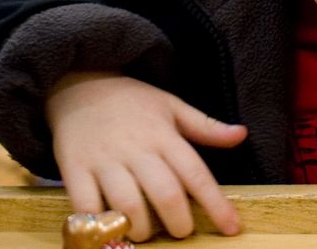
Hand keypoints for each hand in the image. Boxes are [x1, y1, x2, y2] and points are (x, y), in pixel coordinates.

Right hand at [45, 72, 246, 241]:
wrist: (77, 83)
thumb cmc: (129, 100)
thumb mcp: (170, 105)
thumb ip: (205, 126)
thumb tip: (241, 135)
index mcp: (162, 135)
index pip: (195, 173)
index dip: (216, 204)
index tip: (231, 228)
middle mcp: (135, 149)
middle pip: (165, 194)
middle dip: (178, 223)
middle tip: (180, 231)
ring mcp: (103, 160)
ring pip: (127, 205)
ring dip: (141, 229)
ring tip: (146, 232)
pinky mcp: (74, 168)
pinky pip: (86, 204)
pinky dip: (98, 223)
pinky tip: (109, 227)